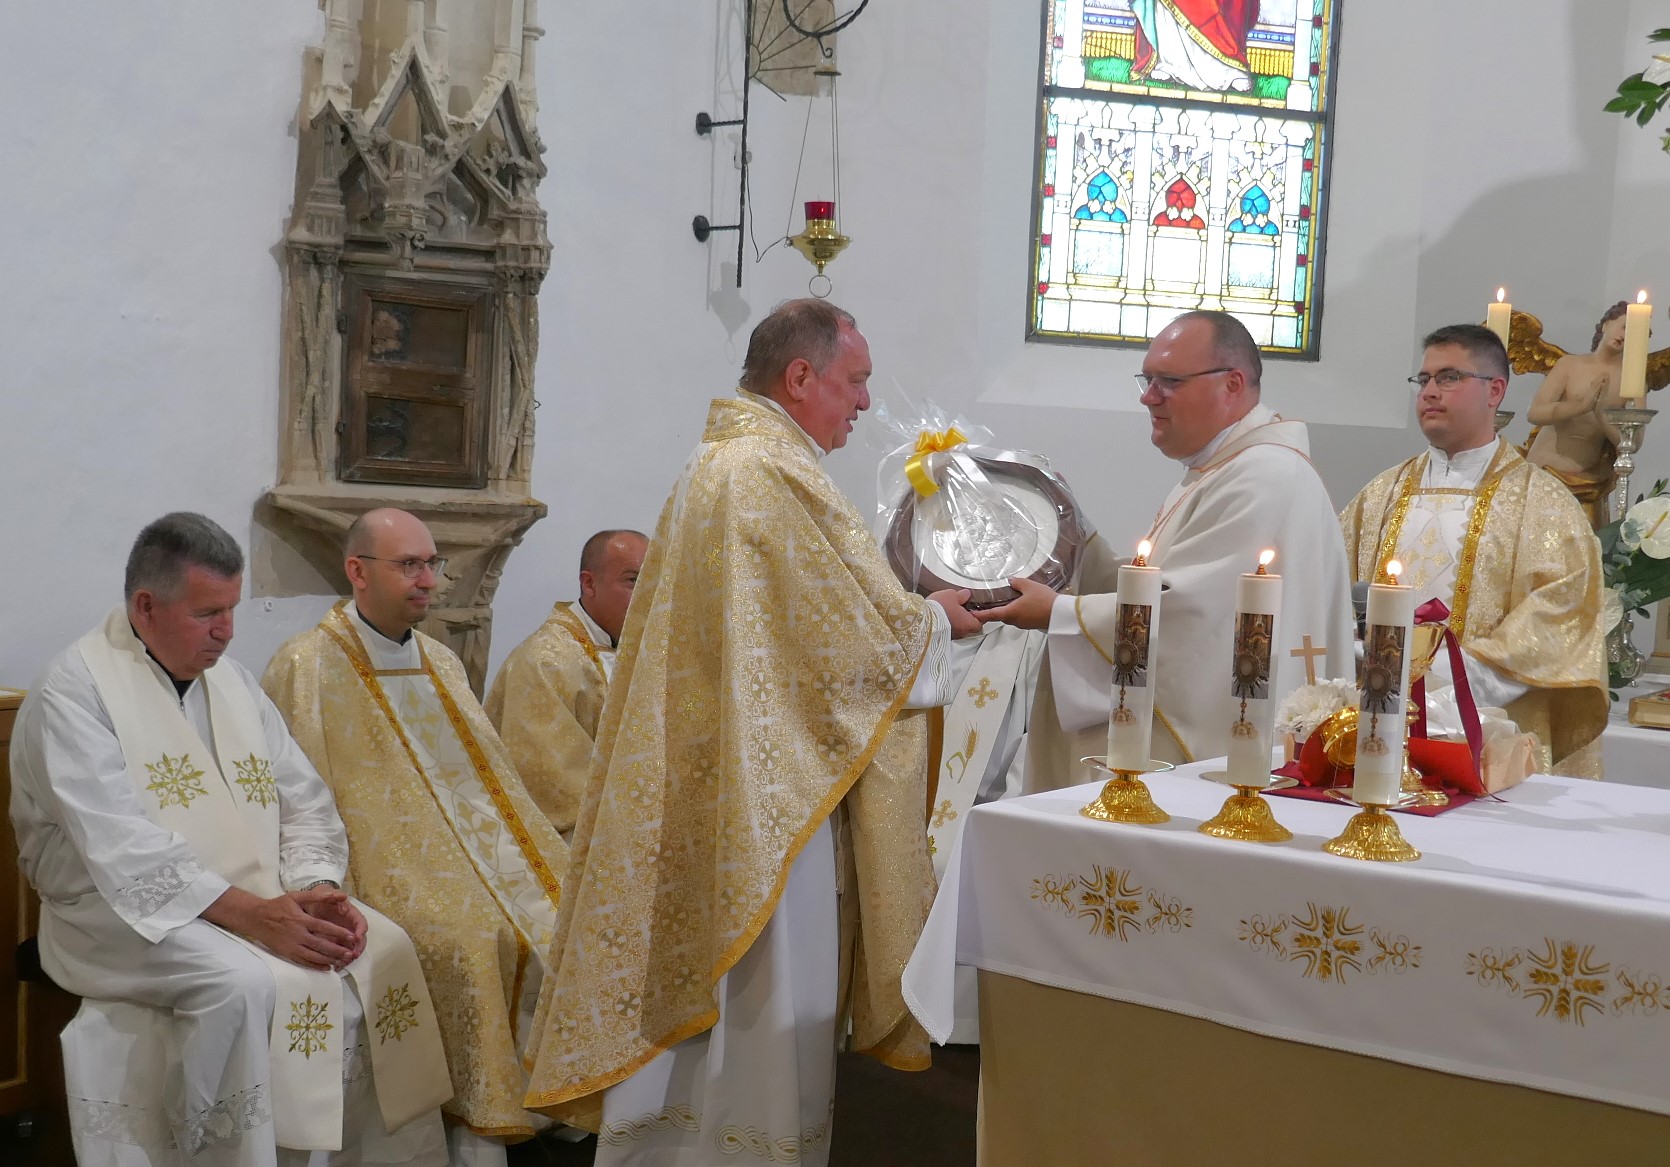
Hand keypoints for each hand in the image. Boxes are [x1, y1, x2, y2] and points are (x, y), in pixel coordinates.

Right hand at [203, 887, 358, 971]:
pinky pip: (303, 962)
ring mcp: (291, 946)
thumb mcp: (297, 896)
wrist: (257, 918)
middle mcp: (297, 934)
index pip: (323, 928)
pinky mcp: (287, 953)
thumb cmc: (279, 905)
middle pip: (320, 945)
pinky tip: (326, 967)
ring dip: (328, 959)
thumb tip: (340, 895)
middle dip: (336, 950)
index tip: (352, 936)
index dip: (338, 933)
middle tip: (350, 953)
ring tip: (342, 961)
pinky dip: (315, 966)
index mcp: (301, 920)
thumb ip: (318, 895)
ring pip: (313, 956)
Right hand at [926, 588, 981, 637]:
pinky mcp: (942, 638)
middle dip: (966, 618)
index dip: (978, 614)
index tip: (974, 608)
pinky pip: (948, 630)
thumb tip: (966, 594)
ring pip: (958, 628)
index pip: (980, 621)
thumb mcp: (952, 595)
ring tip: (948, 610)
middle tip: (961, 608)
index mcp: (970, 623)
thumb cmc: (939, 609)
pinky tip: (940, 616)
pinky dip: (946, 624)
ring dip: (955, 621)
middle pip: (969, 626)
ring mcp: (952, 637)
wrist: (922, 620)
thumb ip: (962, 595)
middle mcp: (963, 633)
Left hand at [976, 577, 1057, 630]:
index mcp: (1010, 612)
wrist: (1060, 615)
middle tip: (986, 605)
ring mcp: (1023, 624)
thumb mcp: (1030, 586)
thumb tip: (1009, 581)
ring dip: (1005, 611)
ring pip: (1010, 617)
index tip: (971, 614)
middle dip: (993, 612)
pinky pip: (1019, 618)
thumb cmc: (1044, 601)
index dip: (980, 614)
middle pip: (1000, 616)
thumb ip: (1018, 583)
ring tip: (1004, 602)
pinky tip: (1020, 604)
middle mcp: (1014, 621)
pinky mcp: (1030, 624)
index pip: (991, 615)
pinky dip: (1015, 612)